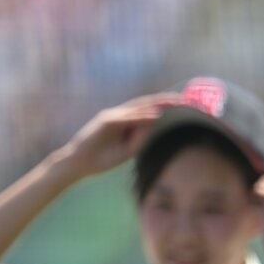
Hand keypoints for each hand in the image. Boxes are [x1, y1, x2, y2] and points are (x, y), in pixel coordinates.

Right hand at [58, 94, 179, 177]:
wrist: (78, 164)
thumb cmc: (102, 159)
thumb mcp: (127, 151)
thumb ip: (140, 140)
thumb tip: (155, 127)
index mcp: (126, 122)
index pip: (148, 110)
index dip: (165, 107)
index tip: (184, 106)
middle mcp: (120, 115)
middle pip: (146, 104)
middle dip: (166, 101)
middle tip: (186, 99)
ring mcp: (112, 116)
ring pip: (138, 107)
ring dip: (157, 104)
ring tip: (175, 102)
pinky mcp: (105, 122)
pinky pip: (126, 118)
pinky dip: (141, 117)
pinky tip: (155, 117)